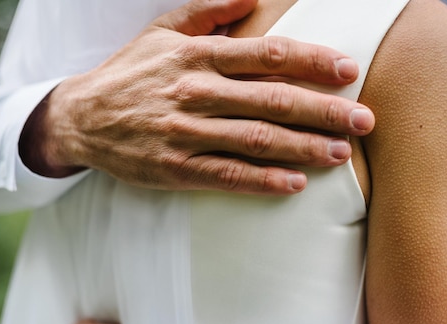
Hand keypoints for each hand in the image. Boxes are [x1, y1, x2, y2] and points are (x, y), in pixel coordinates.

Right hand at [20, 0, 373, 194]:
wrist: (81, 118)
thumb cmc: (131, 72)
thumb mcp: (162, 30)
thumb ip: (209, 10)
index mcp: (196, 55)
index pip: (265, 54)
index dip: (311, 60)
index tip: (349, 70)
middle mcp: (194, 92)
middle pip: (271, 100)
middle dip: (323, 110)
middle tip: (364, 120)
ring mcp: (184, 133)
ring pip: (255, 140)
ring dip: (303, 147)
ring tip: (341, 152)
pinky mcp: (175, 168)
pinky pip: (226, 175)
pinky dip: (263, 180)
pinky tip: (295, 183)